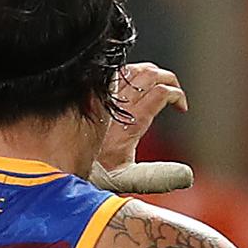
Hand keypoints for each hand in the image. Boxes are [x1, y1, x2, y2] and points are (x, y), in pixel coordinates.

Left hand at [92, 62, 192, 193]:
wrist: (61, 164)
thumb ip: (157, 177)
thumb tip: (187, 175)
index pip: (161, 92)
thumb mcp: (128, 179)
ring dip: (150, 72)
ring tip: (158, 84)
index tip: (181, 108)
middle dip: (168, 78)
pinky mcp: (92, 93)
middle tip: (175, 91)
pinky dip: (130, 72)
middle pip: (149, 74)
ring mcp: (104, 96)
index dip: (177, 95)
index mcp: (130, 123)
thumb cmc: (91, 174)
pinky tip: (133, 84)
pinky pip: (115, 72)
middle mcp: (117, 105)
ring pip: (133, 69)